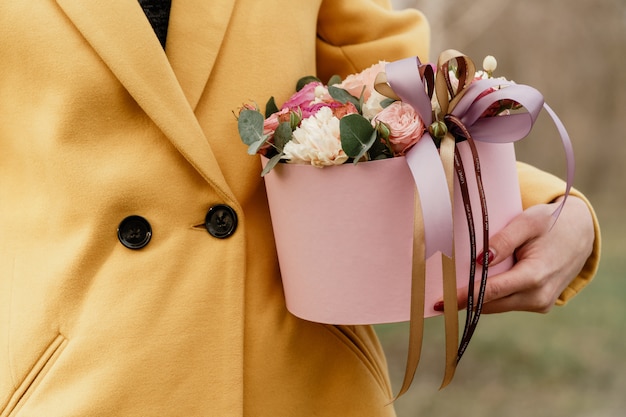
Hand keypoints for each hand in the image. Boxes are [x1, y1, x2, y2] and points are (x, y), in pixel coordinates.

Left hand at [448, 195, 594, 313]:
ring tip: (450, 290)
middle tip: (436, 296)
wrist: (581, 234)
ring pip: (497, 306)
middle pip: (490, 304)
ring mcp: (540, 303)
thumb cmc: (551, 223)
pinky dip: (491, 296)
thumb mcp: (528, 222)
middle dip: (464, 300)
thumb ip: (503, 239)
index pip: (491, 291)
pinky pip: (507, 302)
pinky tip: (475, 285)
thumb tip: (480, 260)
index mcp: (535, 276)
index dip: (463, 297)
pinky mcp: (539, 304)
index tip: (440, 302)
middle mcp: (538, 296)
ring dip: (476, 299)